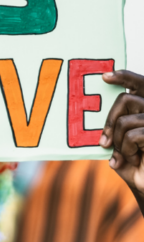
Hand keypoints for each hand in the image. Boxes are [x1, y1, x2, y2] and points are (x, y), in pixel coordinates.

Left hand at [102, 70, 143, 192]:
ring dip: (119, 141)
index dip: (125, 76)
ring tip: (126, 155)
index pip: (140, 84)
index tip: (105, 76)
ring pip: (126, 120)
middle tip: (104, 142)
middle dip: (109, 120)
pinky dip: (127, 150)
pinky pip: (133, 135)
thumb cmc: (134, 165)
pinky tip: (134, 159)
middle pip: (126, 99)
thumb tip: (101, 108)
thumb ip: (116, 125)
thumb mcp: (120, 142)